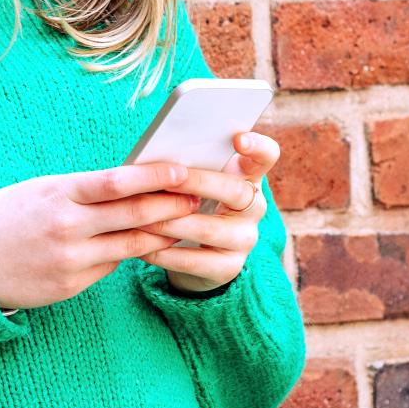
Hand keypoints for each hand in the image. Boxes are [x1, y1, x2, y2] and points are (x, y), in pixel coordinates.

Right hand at [0, 162, 200, 312]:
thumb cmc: (4, 218)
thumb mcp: (40, 190)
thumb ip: (82, 189)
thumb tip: (131, 182)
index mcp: (59, 193)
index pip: (119, 181)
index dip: (156, 176)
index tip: (183, 170)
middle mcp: (68, 227)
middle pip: (135, 215)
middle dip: (173, 205)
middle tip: (198, 196)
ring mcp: (71, 259)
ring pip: (132, 245)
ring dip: (163, 233)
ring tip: (184, 221)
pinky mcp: (71, 285)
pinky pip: (112, 266)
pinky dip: (132, 253)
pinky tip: (149, 245)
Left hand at [136, 130, 279, 294]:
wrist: (195, 255)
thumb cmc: (189, 203)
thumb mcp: (193, 183)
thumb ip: (185, 168)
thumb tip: (151, 160)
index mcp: (247, 176)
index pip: (266, 156)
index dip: (257, 147)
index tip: (238, 139)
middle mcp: (254, 207)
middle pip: (235, 191)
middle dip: (198, 183)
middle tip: (167, 178)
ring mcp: (245, 239)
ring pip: (210, 229)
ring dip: (173, 222)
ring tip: (143, 217)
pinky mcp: (229, 268)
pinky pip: (196, 261)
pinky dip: (166, 253)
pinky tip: (142, 247)